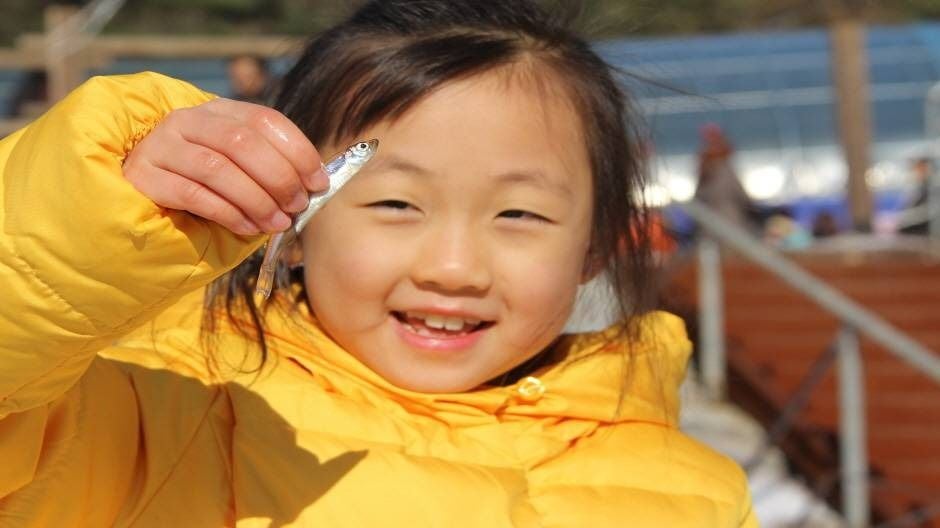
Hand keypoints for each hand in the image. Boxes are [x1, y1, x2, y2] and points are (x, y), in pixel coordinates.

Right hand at [123, 98, 326, 235]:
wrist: (139, 197)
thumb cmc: (203, 185)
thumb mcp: (237, 166)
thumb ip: (269, 167)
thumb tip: (314, 185)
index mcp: (218, 111)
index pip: (265, 119)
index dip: (297, 150)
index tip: (318, 182)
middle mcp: (187, 121)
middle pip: (242, 141)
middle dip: (279, 177)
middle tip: (297, 205)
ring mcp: (161, 146)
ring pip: (217, 169)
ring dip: (256, 199)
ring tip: (277, 223)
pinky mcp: (144, 176)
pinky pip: (192, 194)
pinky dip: (227, 213)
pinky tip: (247, 227)